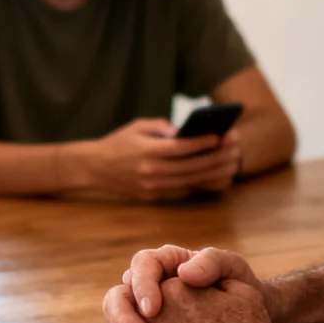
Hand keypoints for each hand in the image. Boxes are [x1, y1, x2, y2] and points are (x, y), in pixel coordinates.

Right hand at [81, 119, 230, 200]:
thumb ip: (161, 127)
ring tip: (226, 162)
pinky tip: (211, 174)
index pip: (180, 149)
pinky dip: (196, 182)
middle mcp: (150, 171)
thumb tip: (184, 132)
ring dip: (209, 172)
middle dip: (212, 158)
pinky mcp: (152, 196)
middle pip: (189, 167)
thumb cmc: (117, 142)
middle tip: (230, 150)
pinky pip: (180, 189)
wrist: (93, 167)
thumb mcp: (137, 127)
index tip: (219, 136)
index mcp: (146, 151)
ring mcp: (151, 186)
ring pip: (188, 181)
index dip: (201, 143)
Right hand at [104, 246, 273, 322]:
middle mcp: (147, 292)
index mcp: (165, 266)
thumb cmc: (241, 292)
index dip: (142, 286)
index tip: (154, 309)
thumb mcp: (234, 271)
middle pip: (117, 299)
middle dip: (125, 321)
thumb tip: (183, 273)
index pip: (142, 266)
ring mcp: (143, 322)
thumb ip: (212, 262)